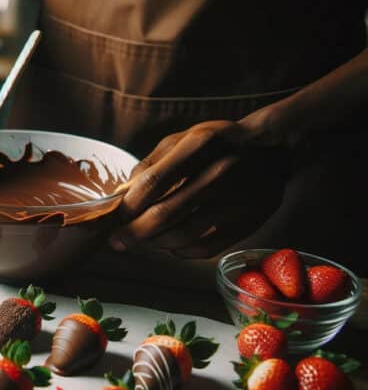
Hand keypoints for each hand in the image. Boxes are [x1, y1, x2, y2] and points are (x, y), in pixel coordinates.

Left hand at [111, 119, 290, 258]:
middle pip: (166, 213)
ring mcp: (236, 201)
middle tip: (117, 241)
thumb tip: (123, 194)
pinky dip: (180, 251)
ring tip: (143, 241)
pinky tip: (171, 244)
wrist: (273, 149)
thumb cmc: (219, 143)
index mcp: (201, 146)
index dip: (130, 204)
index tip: (114, 217)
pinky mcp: (247, 223)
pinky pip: (205, 247)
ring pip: (183, 235)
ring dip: (155, 243)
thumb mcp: (184, 138)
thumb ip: (152, 163)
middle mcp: (220, 173)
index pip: (155, 181)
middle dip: (134, 232)